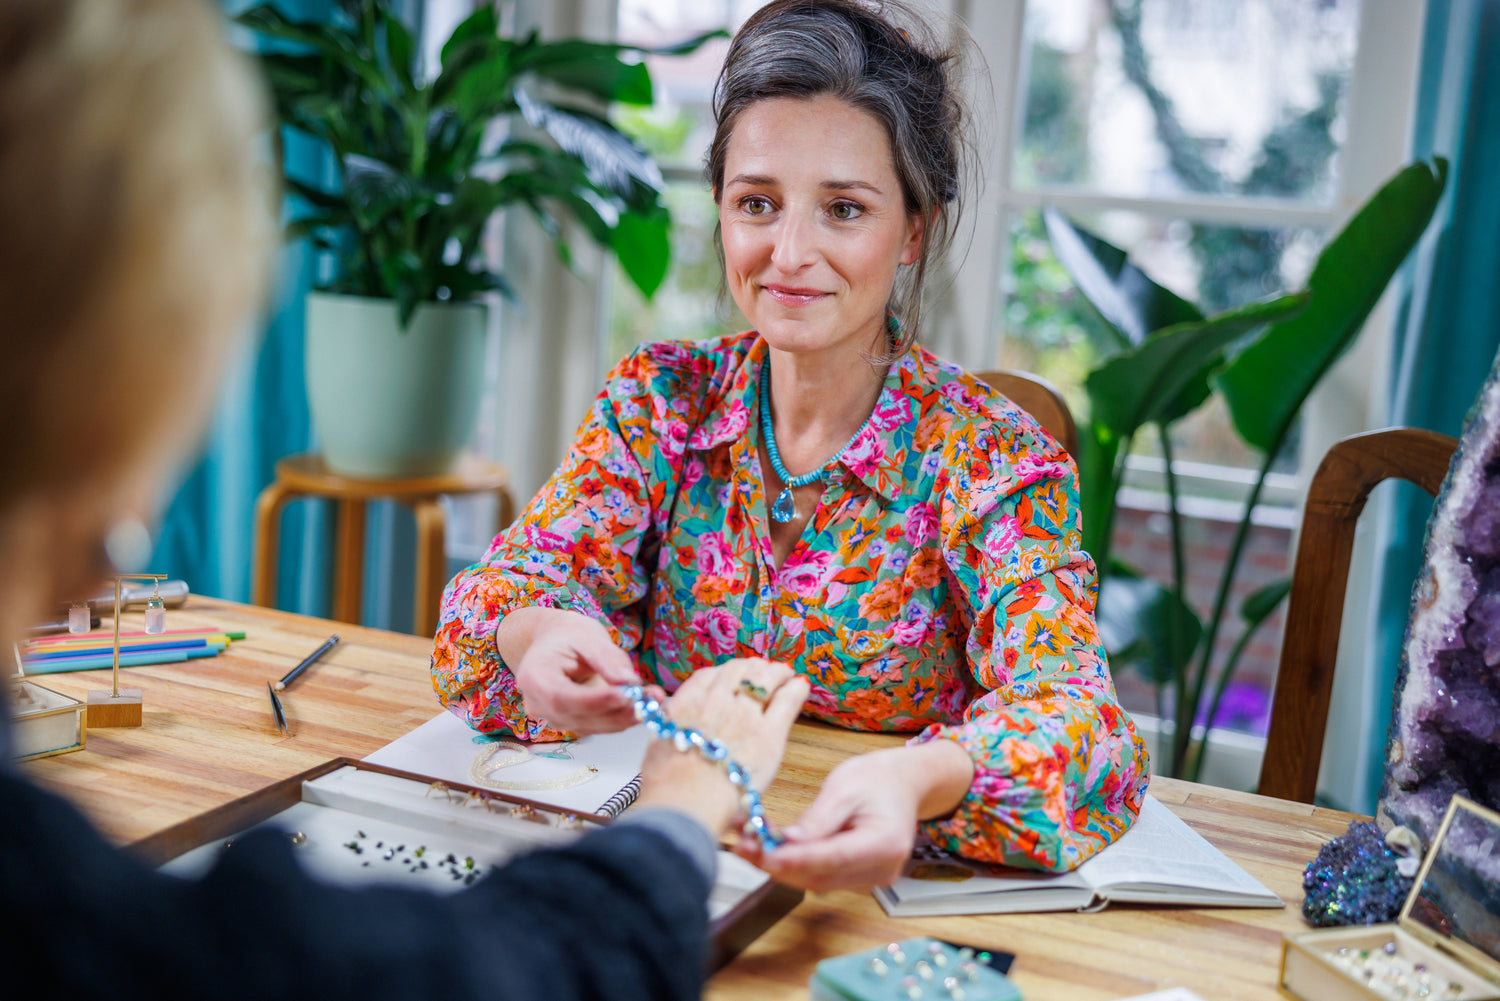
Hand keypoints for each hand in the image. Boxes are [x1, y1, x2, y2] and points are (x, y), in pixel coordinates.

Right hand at [501, 608, 652, 733]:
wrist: (556, 642)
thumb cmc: (568, 635)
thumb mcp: (587, 636)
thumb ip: (607, 659)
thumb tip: (629, 682)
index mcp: (534, 676)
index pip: (561, 696)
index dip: (594, 700)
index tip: (624, 695)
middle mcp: (538, 703)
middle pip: (578, 717)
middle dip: (616, 712)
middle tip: (649, 700)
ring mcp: (553, 717)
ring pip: (591, 726)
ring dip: (625, 717)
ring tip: (653, 700)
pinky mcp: (571, 722)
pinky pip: (597, 726)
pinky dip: (621, 718)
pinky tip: (643, 706)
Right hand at [634, 659, 808, 836]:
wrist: (686, 803)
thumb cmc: (668, 785)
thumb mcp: (657, 746)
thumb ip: (669, 729)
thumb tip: (671, 725)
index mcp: (687, 703)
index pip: (709, 675)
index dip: (725, 672)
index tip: (733, 675)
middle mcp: (717, 702)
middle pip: (739, 671)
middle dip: (753, 668)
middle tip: (763, 670)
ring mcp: (745, 715)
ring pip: (765, 679)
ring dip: (776, 672)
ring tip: (785, 673)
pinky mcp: (770, 733)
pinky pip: (787, 700)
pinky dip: (796, 689)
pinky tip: (801, 686)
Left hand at [740, 741, 973, 891]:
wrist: (902, 783)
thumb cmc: (877, 779)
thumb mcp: (844, 788)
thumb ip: (817, 820)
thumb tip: (786, 843)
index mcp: (884, 843)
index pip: (831, 859)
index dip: (792, 860)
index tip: (760, 852)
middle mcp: (881, 869)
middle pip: (819, 876)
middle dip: (776, 863)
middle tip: (742, 844)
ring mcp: (871, 879)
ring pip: (815, 880)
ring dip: (779, 865)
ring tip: (747, 842)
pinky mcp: (858, 879)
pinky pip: (820, 876)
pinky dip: (793, 865)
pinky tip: (769, 848)